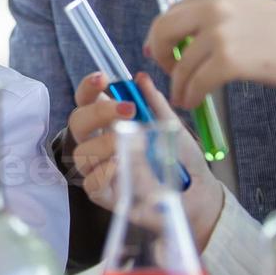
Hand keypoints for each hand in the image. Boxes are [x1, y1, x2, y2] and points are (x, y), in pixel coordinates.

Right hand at [66, 71, 224, 249]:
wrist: (198, 194)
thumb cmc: (181, 158)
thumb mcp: (171, 126)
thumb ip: (155, 103)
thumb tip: (141, 78)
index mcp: (110, 123)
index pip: (86, 101)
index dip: (88, 88)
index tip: (103, 78)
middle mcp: (99, 145)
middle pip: (77, 123)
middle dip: (98, 111)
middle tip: (128, 109)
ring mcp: (100, 171)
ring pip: (81, 154)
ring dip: (104, 143)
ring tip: (130, 141)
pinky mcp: (106, 196)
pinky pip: (91, 184)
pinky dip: (103, 173)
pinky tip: (120, 165)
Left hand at [144, 0, 275, 118]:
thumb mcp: (251, 13)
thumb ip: (219, 20)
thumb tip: (184, 43)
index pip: (175, 8)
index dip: (163, 32)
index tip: (161, 49)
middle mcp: (216, 6)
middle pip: (163, 28)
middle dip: (158, 53)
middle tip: (168, 72)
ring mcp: (220, 32)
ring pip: (179, 63)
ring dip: (178, 84)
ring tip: (183, 97)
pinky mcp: (228, 60)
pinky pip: (195, 82)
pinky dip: (189, 96)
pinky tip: (193, 103)